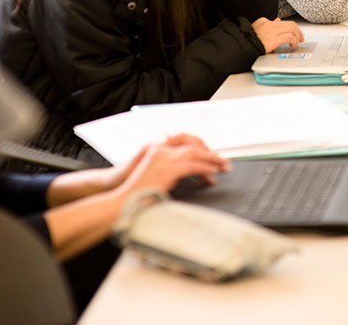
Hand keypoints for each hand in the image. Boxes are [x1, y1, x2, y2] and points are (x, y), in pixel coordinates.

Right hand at [114, 134, 229, 195]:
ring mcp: (164, 159)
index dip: (201, 151)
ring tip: (224, 167)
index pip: (185, 145)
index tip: (213, 158)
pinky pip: (192, 166)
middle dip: (210, 155)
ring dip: (212, 160)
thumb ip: (171, 171)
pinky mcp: (167, 170)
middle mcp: (161, 151)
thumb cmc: (138, 193)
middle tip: (225, 162)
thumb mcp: (155, 177)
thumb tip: (193, 174)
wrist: (122, 202)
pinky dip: (205, 169)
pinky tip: (213, 174)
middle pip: (192, 147)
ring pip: (195, 155)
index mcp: (157, 149)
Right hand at [252, 17, 304, 52]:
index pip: (283, 22)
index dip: (292, 28)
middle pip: (290, 24)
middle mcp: (269, 24)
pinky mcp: (273, 39)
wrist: (241, 46)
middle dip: (298, 31)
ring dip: (298, 36)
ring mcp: (271, 31)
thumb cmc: (248, 41)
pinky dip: (294, 41)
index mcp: (265, 21)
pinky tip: (292, 45)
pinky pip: (289, 37)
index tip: (295, 33)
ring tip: (297, 42)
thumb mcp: (257, 29)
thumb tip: (277, 20)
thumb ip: (268, 24)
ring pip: (292, 28)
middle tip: (301, 38)